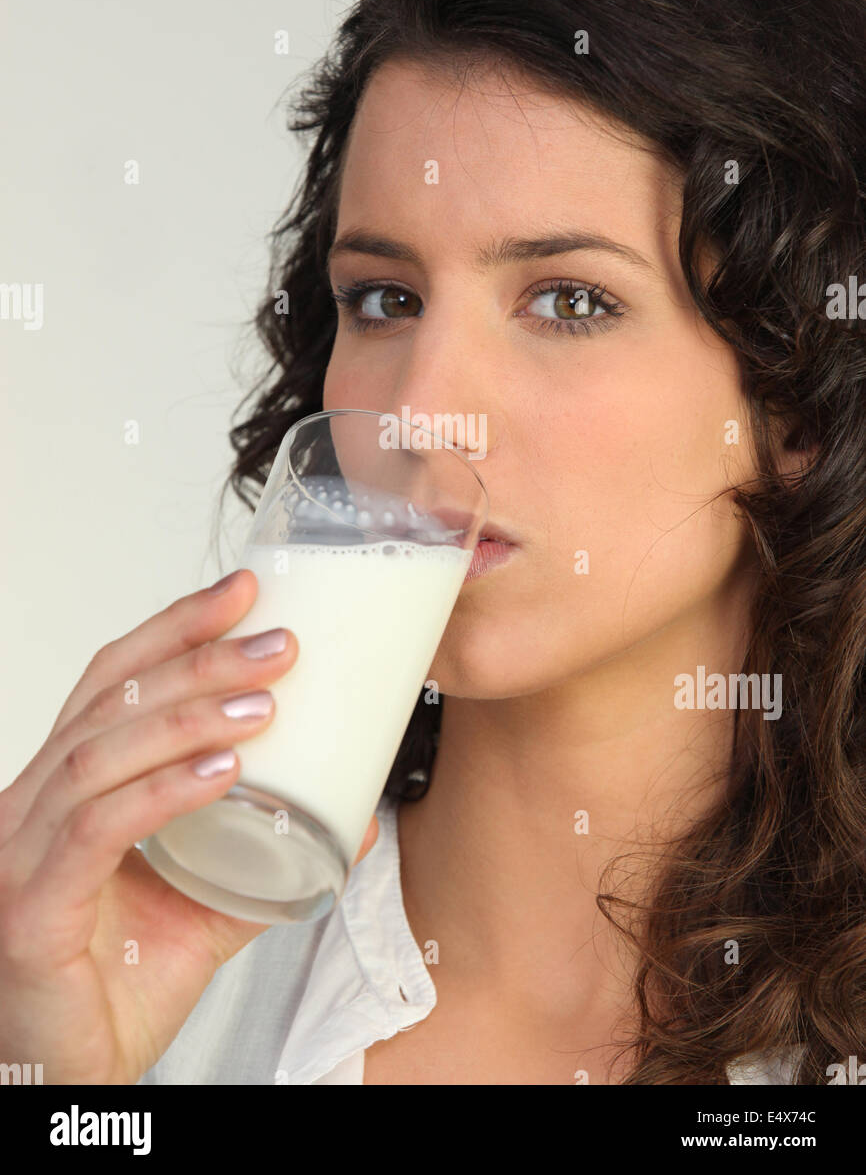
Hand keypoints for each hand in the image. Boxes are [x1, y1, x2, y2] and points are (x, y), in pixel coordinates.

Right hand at [0, 569, 378, 1083]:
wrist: (70, 1077)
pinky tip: (223, 772)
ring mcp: (22, 854)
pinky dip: (164, 792)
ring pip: (101, 753)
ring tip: (265, 701)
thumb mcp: (203, 906)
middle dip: (198, 657)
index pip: (112, 681)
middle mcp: (32, 806)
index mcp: (65, 790)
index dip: (173, 629)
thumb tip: (353, 818)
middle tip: (278, 641)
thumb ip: (266, 859)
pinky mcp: (32, 909)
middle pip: (110, 700)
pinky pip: (97, 830)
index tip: (243, 592)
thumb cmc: (111, 988)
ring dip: (189, 716)